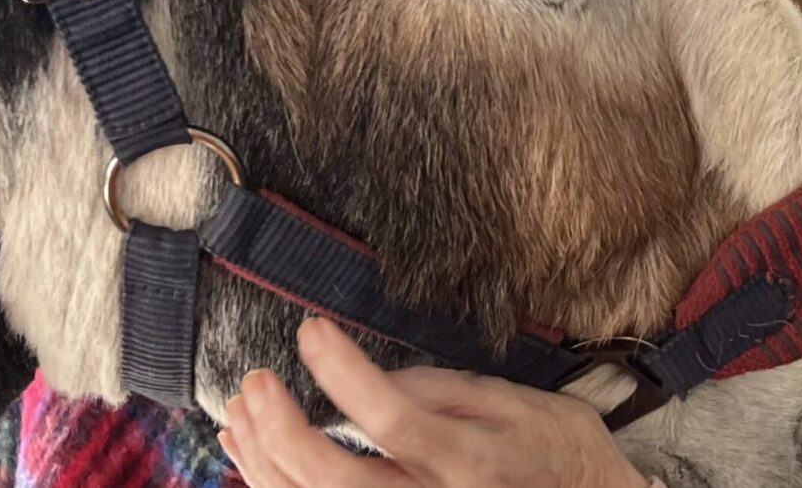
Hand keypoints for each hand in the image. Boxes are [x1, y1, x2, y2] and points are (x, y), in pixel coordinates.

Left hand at [220, 316, 650, 487]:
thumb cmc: (559, 452)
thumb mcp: (519, 403)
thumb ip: (447, 391)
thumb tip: (377, 381)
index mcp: (473, 460)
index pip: (397, 420)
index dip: (346, 376)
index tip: (312, 329)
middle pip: (338, 482)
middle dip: (284, 431)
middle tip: (255, 380)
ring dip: (267, 459)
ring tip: (243, 407)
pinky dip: (277, 484)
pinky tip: (253, 449)